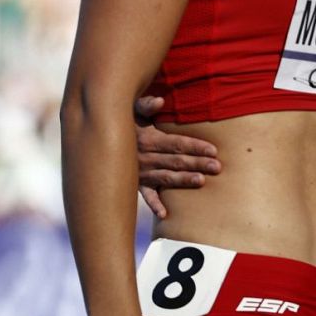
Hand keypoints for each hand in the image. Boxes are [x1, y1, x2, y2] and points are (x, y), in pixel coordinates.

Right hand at [134, 96, 219, 218]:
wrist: (97, 138)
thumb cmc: (122, 119)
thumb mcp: (131, 109)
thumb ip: (145, 104)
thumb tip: (160, 100)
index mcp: (147, 139)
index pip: (176, 143)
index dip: (195, 146)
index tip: (213, 150)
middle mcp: (144, 157)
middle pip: (175, 161)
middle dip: (197, 163)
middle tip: (218, 167)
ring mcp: (139, 172)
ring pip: (165, 177)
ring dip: (183, 180)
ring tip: (201, 181)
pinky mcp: (134, 183)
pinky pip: (144, 195)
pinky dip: (154, 204)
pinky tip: (165, 214)